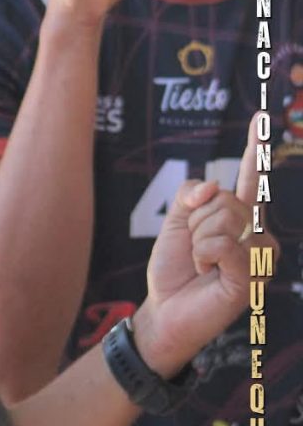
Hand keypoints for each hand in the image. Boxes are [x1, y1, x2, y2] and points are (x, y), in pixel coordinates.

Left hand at [136, 114, 271, 375]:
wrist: (165, 308)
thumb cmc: (173, 267)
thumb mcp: (175, 223)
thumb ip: (190, 196)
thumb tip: (213, 185)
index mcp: (237, 216)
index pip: (250, 178)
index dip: (255, 148)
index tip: (260, 117)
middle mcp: (254, 231)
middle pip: (223, 198)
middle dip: (196, 220)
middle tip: (194, 249)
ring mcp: (257, 253)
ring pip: (223, 220)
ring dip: (198, 241)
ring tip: (201, 263)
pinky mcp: (252, 275)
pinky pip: (223, 245)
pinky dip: (205, 256)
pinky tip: (208, 272)